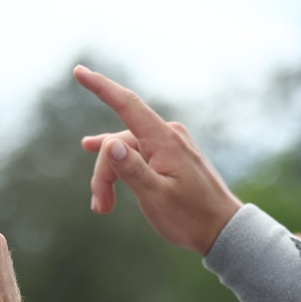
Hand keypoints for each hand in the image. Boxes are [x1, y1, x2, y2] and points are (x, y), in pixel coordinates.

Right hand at [75, 65, 241, 253]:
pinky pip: (138, 155)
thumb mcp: (156, 197)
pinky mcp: (170, 156)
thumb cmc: (191, 217)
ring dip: (111, 177)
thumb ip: (132, 169)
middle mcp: (168, 135)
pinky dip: (123, 171)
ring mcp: (170, 144)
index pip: (127, 104)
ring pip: (125, 152)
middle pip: (118, 142)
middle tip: (100, 207)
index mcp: (165, 140)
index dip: (101, 86)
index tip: (79, 71)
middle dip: (103, 172)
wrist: (222, 229)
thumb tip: (108, 143)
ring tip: (103, 207)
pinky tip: (106, 175)